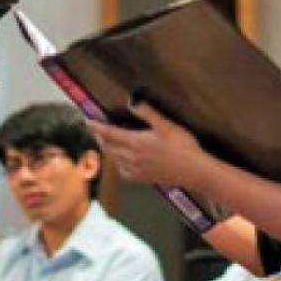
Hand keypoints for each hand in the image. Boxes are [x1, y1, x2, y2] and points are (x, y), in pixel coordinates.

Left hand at [88, 103, 209, 188]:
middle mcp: (131, 157)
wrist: (193, 171)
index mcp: (135, 142)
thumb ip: (147, 113)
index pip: (109, 134)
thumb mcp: (166, 124)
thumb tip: (131, 102)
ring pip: (114, 160)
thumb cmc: (182, 146)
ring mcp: (136, 170)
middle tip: (97, 130)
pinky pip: (123, 172)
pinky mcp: (143, 179)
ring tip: (107, 143)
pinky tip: (121, 162)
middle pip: (109, 147)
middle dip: (101, 138)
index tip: (87, 122)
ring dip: (108, 150)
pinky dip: (118, 164)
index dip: (97, 127)